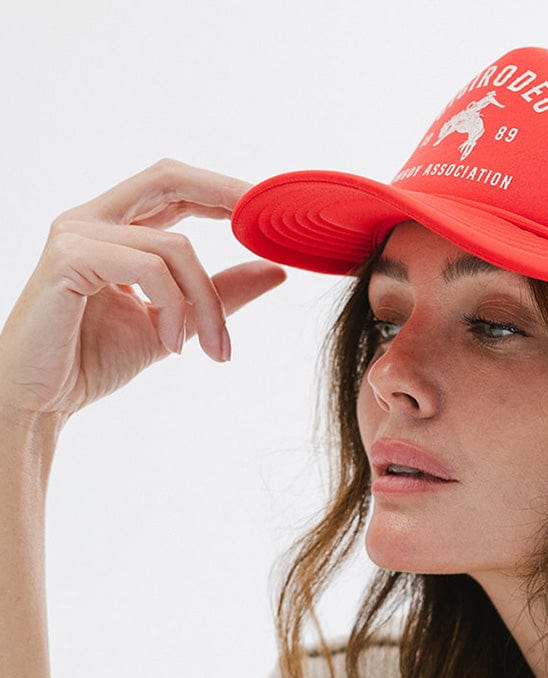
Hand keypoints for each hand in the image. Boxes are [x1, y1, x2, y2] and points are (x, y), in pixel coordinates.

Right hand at [0, 159, 285, 428]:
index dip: (224, 189)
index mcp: (112, 227)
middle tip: (268, 228)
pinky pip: (149, 268)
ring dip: (208, 304)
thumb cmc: (92, 361)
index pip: (174, 186)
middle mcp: (91, 219)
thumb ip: (218, 295)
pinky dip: (175, 308)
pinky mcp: (68, 258)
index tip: (269, 213)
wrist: (40, 400)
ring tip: (212, 348)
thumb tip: (277, 269)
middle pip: (169, 178)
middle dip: (226, 196)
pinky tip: (174, 343)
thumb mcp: (174, 323)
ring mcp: (76, 234)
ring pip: (175, 247)